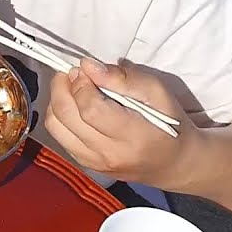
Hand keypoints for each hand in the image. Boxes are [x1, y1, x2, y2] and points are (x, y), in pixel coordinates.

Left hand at [45, 58, 199, 187]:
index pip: (90, 108)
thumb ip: (124, 78)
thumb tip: (88, 66)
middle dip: (62, 87)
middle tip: (73, 73)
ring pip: (55, 126)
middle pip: (65, 116)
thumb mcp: (157, 93)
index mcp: (132, 136)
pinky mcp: (87, 164)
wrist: (175, 162)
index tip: (86, 70)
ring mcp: (95, 163)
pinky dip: (60, 116)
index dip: (81, 84)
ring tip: (72, 87)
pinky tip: (75, 106)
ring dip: (56, 101)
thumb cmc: (170, 123)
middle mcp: (109, 154)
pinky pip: (59, 136)